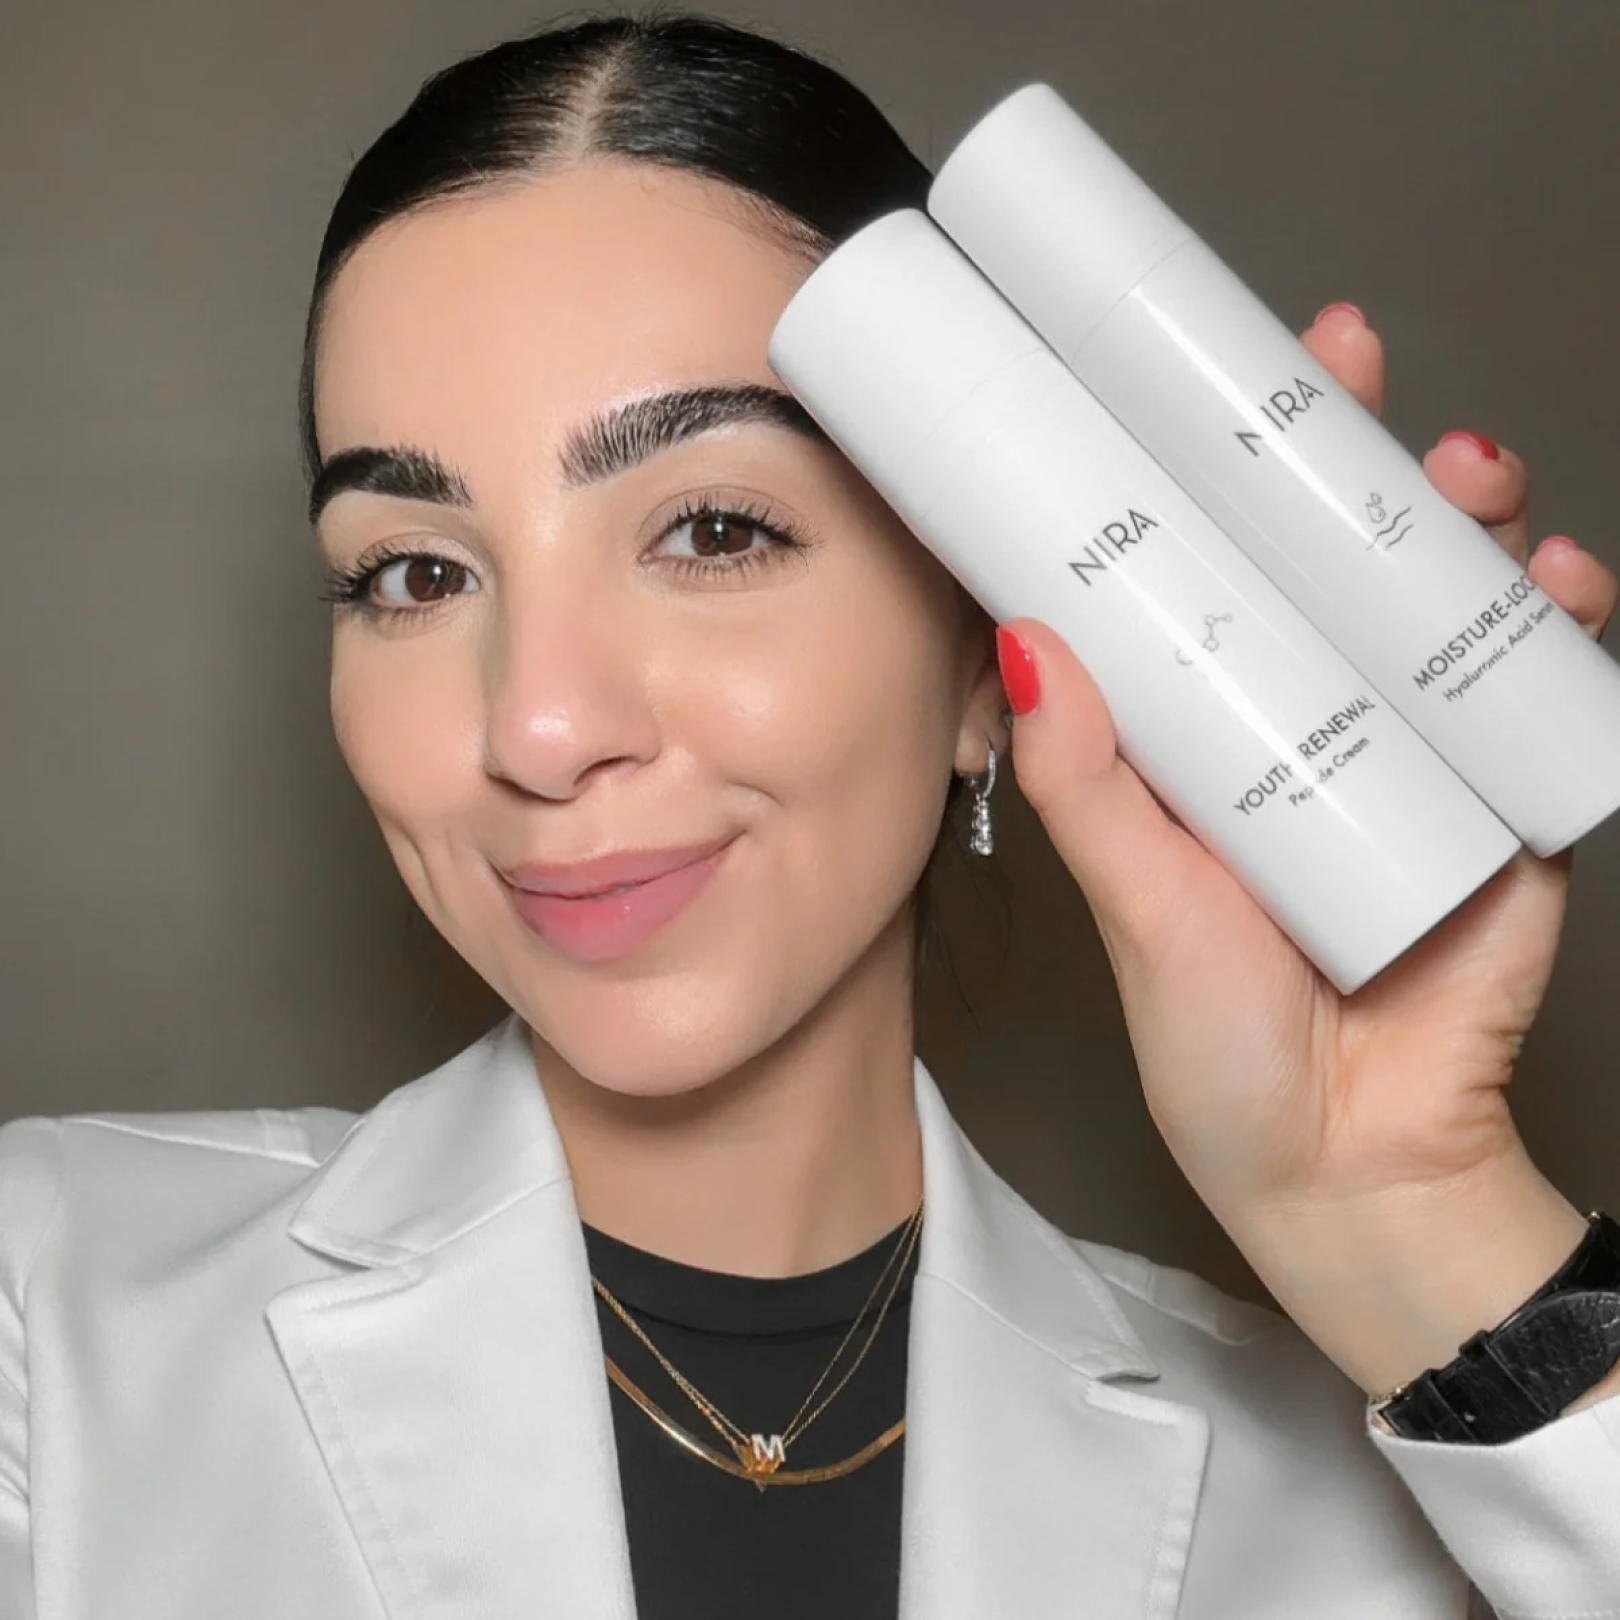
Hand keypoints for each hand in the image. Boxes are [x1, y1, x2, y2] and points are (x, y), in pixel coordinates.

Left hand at [997, 302, 1619, 1395]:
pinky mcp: (1500, 795)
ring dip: (1457, 512)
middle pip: (1325, 555)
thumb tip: (1024, 642)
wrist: (1355, 1163)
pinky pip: (1538, 685)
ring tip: (1460, 469)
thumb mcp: (1140, 904)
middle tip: (1345, 360)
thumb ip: (1088, 783)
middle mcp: (1302, 723)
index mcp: (1203, 736)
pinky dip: (1558, 625)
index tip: (1193, 384)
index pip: (1203, 575)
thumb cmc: (1223, 1046)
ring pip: (1436, 596)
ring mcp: (1408, 751)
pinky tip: (1555, 585)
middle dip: (1342, 450)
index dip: (1204, 478)